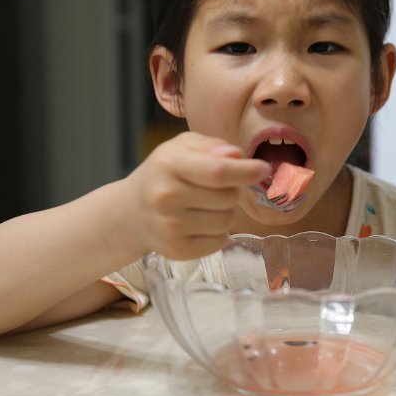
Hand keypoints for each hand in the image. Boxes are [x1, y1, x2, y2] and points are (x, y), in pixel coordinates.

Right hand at [123, 132, 269, 259]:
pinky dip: (219, 232)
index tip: (264, 169)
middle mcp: (166, 196)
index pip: (218, 171)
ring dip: (227, 212)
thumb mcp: (182, 147)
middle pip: (228, 197)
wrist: (131, 212)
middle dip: (233, 190)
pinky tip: (200, 224)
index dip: (247, 171)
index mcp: (169, 164)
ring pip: (228, 221)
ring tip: (206, 206)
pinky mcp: (176, 250)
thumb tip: (238, 156)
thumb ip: (212, 146)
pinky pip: (220, 241)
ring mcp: (169, 226)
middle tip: (215, 188)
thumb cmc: (164, 173)